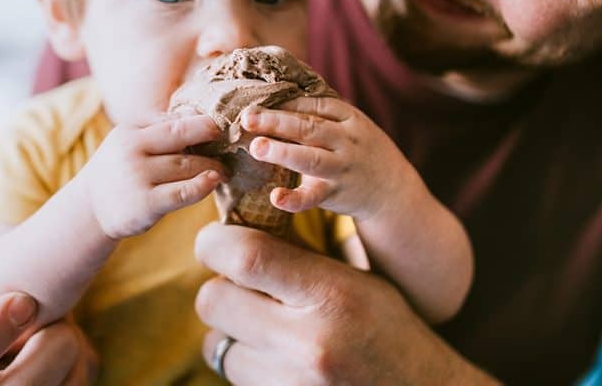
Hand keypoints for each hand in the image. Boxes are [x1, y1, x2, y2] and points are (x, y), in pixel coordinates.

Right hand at [83, 114, 226, 238]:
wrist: (90, 208)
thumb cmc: (121, 168)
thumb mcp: (131, 140)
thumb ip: (160, 125)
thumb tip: (198, 112)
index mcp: (129, 129)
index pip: (173, 120)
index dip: (202, 122)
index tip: (221, 127)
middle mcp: (130, 149)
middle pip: (181, 135)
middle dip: (210, 136)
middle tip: (231, 141)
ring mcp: (136, 176)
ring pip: (186, 165)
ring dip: (211, 166)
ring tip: (224, 169)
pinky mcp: (144, 203)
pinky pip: (183, 191)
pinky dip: (202, 185)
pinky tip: (213, 181)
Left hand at [193, 223, 487, 384]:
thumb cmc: (388, 329)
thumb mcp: (355, 281)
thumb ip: (297, 260)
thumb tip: (233, 231)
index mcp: (331, 295)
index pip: (246, 256)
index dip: (215, 243)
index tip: (214, 241)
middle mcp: (307, 343)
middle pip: (213, 300)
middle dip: (219, 288)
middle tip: (241, 286)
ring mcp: (290, 384)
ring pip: (216, 344)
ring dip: (230, 332)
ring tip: (266, 329)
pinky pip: (233, 376)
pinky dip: (245, 363)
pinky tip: (277, 358)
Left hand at [240, 96, 418, 219]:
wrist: (392, 190)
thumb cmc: (359, 150)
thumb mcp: (349, 125)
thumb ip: (320, 113)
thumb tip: (275, 97)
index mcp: (348, 118)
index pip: (315, 104)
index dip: (286, 102)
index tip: (257, 100)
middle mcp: (345, 141)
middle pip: (309, 127)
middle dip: (277, 121)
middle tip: (248, 117)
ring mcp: (341, 168)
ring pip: (311, 159)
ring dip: (282, 152)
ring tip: (256, 146)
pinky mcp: (336, 194)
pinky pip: (314, 197)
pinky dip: (294, 199)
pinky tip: (276, 197)